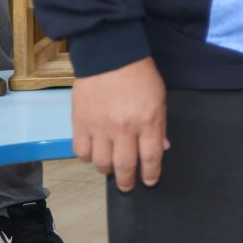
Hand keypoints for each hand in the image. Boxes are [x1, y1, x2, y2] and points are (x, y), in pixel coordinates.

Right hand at [72, 57, 168, 191]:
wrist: (109, 56)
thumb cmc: (140, 75)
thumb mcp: (159, 98)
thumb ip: (159, 126)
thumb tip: (161, 148)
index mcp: (148, 121)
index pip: (151, 158)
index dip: (151, 174)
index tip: (150, 181)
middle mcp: (124, 128)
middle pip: (125, 166)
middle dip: (128, 181)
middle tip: (128, 186)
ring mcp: (100, 127)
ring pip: (101, 163)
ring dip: (108, 170)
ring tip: (111, 169)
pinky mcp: (80, 123)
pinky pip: (82, 151)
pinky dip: (88, 157)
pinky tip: (94, 154)